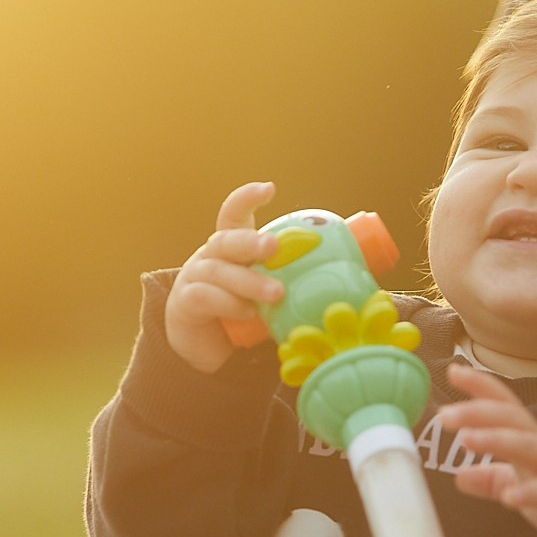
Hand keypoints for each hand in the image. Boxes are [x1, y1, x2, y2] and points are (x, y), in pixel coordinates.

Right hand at [165, 181, 281, 372]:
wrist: (203, 347)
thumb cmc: (242, 312)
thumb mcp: (267, 292)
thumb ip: (293, 280)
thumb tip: (351, 272)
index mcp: (231, 247)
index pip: (233, 214)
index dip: (247, 198)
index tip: (269, 189)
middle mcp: (210, 256)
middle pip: (227, 240)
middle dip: (251, 241)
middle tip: (274, 247)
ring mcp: (194, 277)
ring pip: (219, 271)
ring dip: (249, 281)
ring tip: (276, 294)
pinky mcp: (185, 303)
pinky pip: (205, 297)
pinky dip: (228, 303)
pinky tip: (247, 313)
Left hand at [435, 363, 536, 536]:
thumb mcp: (520, 481)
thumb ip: (490, 479)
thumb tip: (458, 476)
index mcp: (527, 436)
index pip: (503, 404)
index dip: (480, 386)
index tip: (453, 370)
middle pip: (511, 419)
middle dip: (478, 412)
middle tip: (445, 414)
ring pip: (528, 446)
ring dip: (497, 440)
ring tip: (467, 439)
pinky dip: (529, 493)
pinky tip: (509, 497)